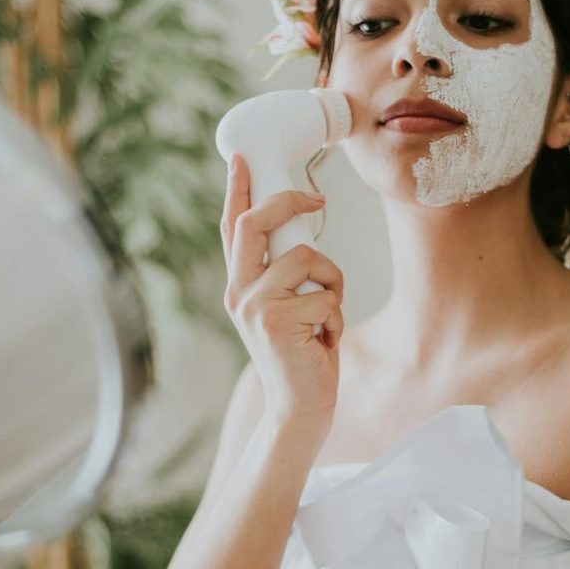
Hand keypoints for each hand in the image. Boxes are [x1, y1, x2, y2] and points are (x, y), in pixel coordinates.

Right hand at [221, 152, 344, 425]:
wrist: (299, 410)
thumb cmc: (301, 357)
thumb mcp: (284, 310)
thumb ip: (282, 276)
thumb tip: (303, 232)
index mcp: (238, 287)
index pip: (232, 228)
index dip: (238, 190)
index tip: (241, 157)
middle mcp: (238, 293)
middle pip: (256, 224)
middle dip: (289, 202)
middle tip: (317, 199)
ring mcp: (254, 307)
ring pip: (305, 257)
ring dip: (332, 281)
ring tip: (327, 312)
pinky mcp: (277, 322)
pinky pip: (325, 294)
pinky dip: (337, 316)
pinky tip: (325, 340)